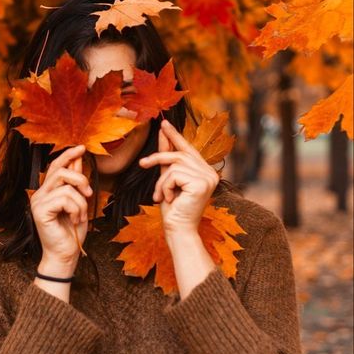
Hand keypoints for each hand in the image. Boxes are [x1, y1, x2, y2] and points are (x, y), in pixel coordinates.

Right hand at [30, 144, 91, 263]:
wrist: (66, 254)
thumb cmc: (72, 231)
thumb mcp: (79, 202)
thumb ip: (76, 183)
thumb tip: (78, 160)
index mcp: (47, 191)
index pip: (55, 166)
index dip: (68, 155)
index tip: (82, 147)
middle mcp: (39, 194)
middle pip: (60, 171)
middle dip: (80, 179)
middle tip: (89, 194)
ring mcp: (38, 202)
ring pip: (66, 186)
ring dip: (81, 202)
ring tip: (80, 215)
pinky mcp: (40, 211)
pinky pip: (65, 199)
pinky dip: (76, 209)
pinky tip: (75, 220)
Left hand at [139, 119, 219, 235]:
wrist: (178, 230)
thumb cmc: (173, 209)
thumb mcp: (168, 179)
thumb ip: (168, 158)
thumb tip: (164, 134)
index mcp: (206, 171)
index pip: (189, 149)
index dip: (175, 135)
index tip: (164, 123)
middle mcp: (211, 173)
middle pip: (180, 154)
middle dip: (158, 157)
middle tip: (142, 164)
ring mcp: (208, 177)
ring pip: (174, 164)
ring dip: (161, 181)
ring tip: (160, 196)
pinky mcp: (201, 183)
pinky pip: (174, 174)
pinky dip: (165, 186)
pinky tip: (169, 200)